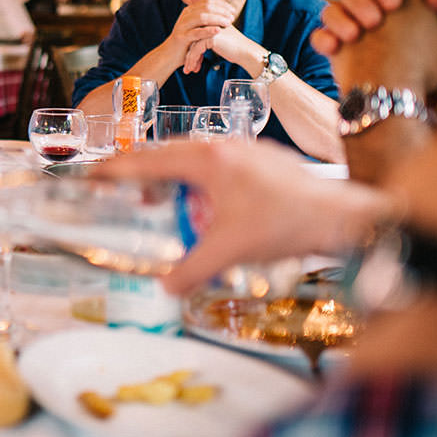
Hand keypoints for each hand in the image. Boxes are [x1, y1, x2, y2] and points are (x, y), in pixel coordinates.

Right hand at [97, 141, 390, 294]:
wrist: (342, 217)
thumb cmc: (285, 226)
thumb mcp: (229, 252)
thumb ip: (191, 270)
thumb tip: (165, 290)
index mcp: (206, 160)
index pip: (148, 160)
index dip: (116, 169)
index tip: (93, 174)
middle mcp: (222, 146)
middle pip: (168, 152)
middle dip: (142, 171)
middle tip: (123, 190)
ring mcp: (246, 149)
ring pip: (195, 156)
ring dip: (174, 174)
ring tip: (163, 197)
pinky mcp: (265, 158)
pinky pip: (218, 161)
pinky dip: (201, 177)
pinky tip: (208, 201)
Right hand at [164, 0, 237, 73]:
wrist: (170, 55)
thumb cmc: (187, 42)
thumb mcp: (196, 27)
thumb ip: (206, 20)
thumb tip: (224, 13)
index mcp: (189, 11)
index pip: (207, 1)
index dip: (222, 4)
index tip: (233, 10)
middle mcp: (185, 15)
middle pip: (206, 7)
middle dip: (221, 11)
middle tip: (232, 17)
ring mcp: (182, 26)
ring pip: (201, 17)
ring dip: (217, 19)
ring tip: (228, 23)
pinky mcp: (182, 37)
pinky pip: (196, 32)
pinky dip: (208, 30)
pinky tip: (218, 30)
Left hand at [183, 23, 261, 74]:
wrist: (247, 53)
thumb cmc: (235, 49)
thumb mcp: (218, 42)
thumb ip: (207, 40)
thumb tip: (194, 48)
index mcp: (211, 21)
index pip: (194, 35)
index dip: (190, 48)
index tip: (186, 59)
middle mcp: (209, 23)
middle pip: (192, 40)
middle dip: (187, 54)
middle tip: (185, 67)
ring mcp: (210, 28)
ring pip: (192, 45)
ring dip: (189, 59)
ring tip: (188, 71)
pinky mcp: (211, 36)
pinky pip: (197, 50)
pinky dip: (193, 60)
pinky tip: (193, 69)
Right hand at [311, 0, 436, 92]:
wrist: (404, 97)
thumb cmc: (430, 65)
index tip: (394, 4)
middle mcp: (368, 8)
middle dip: (360, 1)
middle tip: (375, 22)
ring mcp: (349, 27)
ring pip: (331, 8)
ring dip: (340, 18)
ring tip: (355, 36)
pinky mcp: (334, 47)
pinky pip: (319, 36)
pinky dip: (323, 40)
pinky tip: (334, 49)